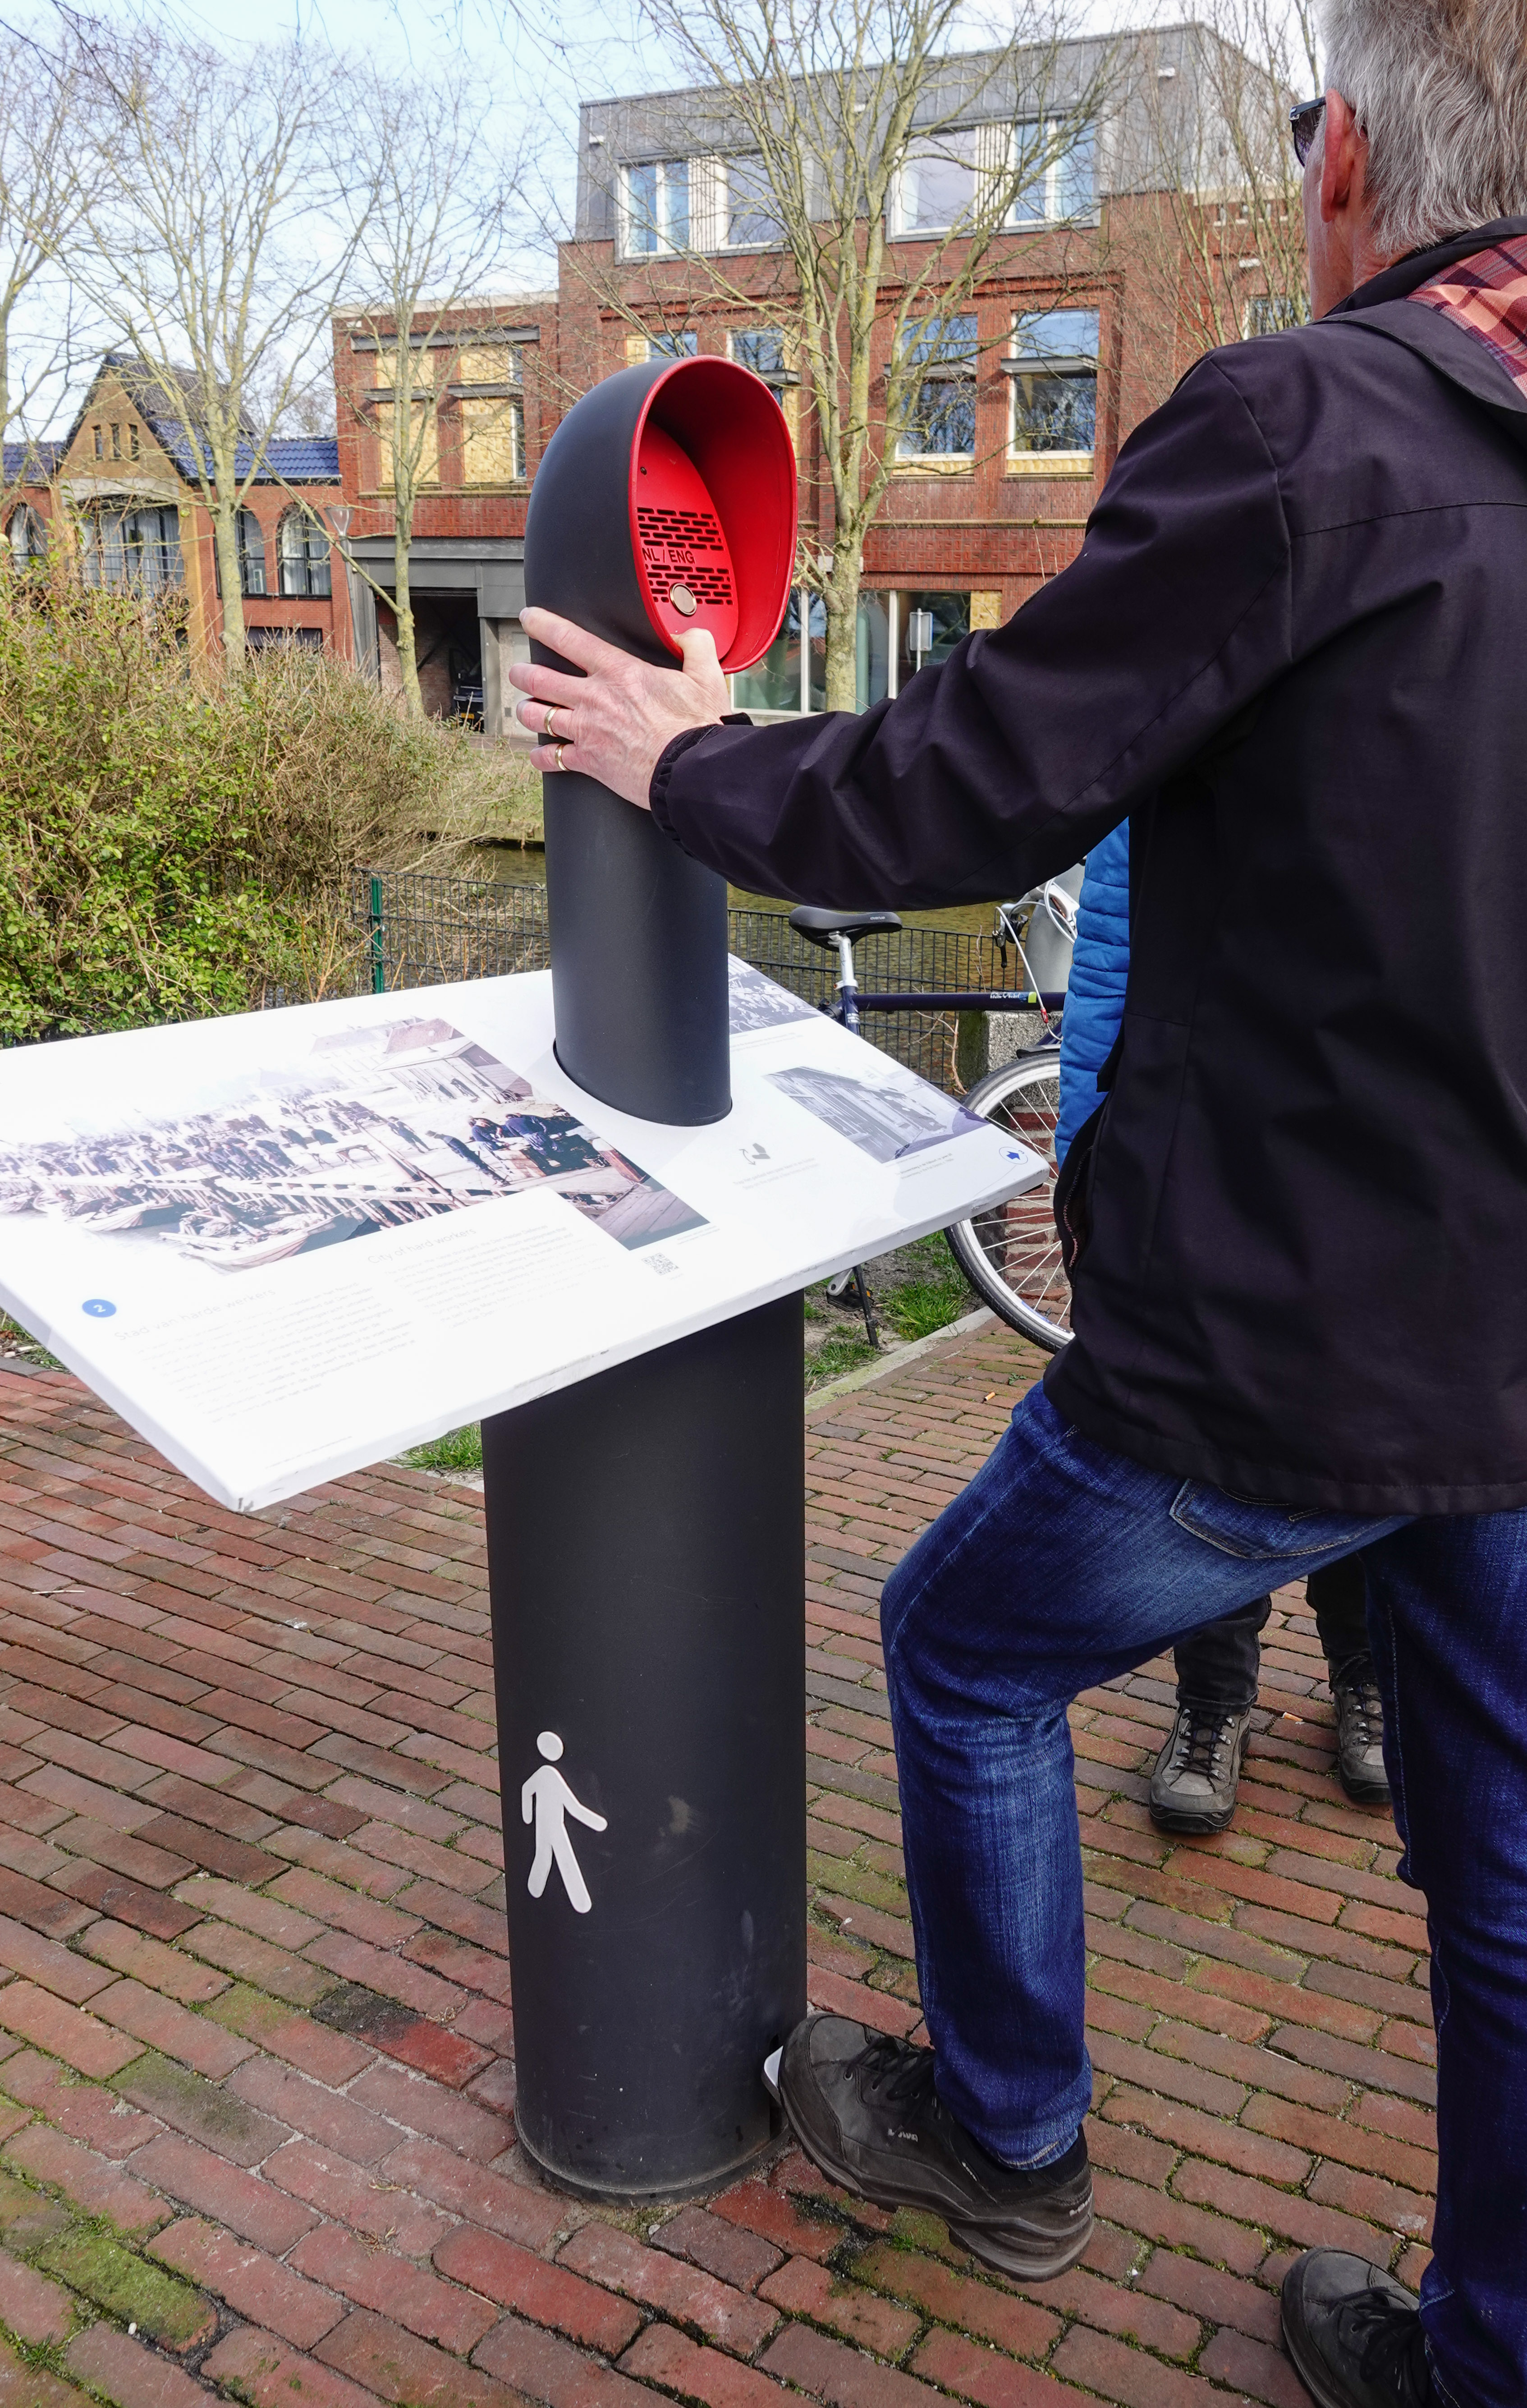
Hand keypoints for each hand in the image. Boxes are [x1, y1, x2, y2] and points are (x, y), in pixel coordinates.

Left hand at [509, 606, 729, 806]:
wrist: (691, 770)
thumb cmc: (697, 727)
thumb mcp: (705, 677)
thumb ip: (696, 647)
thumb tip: (690, 635)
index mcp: (618, 672)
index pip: (570, 638)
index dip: (543, 624)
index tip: (530, 618)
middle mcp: (594, 698)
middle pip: (540, 679)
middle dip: (523, 674)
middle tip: (519, 672)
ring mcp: (587, 731)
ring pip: (537, 717)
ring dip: (526, 712)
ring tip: (525, 709)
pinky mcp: (589, 762)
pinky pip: (553, 759)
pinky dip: (542, 757)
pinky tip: (540, 755)